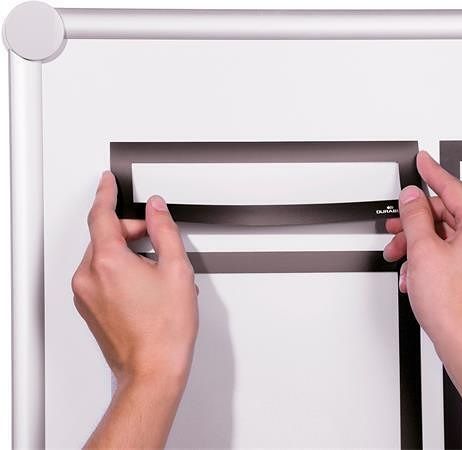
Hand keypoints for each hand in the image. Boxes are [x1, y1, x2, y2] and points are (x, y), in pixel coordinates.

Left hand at [71, 171, 197, 447]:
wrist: (153, 369)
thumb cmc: (165, 330)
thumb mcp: (176, 270)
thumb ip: (165, 231)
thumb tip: (156, 210)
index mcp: (108, 262)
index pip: (101, 215)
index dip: (106, 193)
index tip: (107, 181)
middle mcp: (89, 277)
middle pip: (104, 236)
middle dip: (129, 230)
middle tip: (156, 238)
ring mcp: (85, 295)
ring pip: (102, 256)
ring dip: (126, 252)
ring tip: (156, 271)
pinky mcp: (88, 308)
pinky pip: (100, 276)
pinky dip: (119, 270)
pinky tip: (145, 286)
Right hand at [384, 152, 461, 448]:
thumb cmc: (453, 305)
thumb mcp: (423, 251)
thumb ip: (415, 216)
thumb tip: (413, 197)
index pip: (453, 189)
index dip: (432, 173)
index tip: (422, 160)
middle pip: (447, 216)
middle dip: (416, 223)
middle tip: (397, 225)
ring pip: (446, 237)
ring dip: (419, 245)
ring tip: (400, 255)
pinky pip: (452, 255)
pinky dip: (430, 260)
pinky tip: (413, 274)